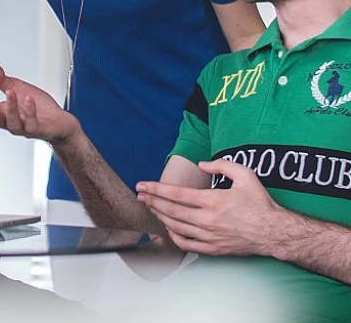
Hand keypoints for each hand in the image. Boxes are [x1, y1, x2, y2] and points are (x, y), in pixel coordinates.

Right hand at [0, 64, 79, 143]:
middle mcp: (12, 123)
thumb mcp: (18, 89)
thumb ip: (3, 81)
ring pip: (13, 123)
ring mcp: (25, 128)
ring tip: (10, 92)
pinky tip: (29, 100)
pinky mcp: (39, 130)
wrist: (60, 123)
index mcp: (4, 114)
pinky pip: (32, 124)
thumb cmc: (39, 108)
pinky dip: (29, 112)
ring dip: (11, 107)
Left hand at [135, 158, 281, 255]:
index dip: (155, 189)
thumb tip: (201, 163)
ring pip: (176, 227)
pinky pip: (187, 245)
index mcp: (212, 200)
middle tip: (139, 195)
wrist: (274, 233)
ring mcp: (209, 236)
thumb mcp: (245, 175)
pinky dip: (173, 237)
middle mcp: (207, 220)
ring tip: (151, 208)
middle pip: (171, 211)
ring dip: (160, 216)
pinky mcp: (214, 250)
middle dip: (151, 202)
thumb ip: (221, 164)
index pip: (175, 194)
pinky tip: (169, 228)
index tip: (142, 185)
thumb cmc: (260, 203)